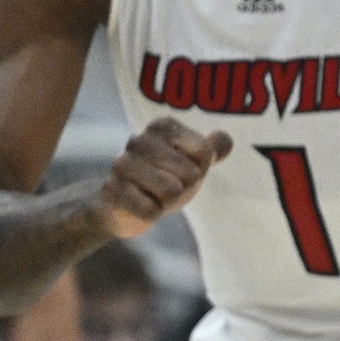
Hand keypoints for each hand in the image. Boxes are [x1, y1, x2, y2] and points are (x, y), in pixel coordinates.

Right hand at [96, 119, 231, 238]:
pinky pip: (151, 210)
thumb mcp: (193, 162)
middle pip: (190, 173)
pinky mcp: (114, 190)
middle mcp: (139, 140)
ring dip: (168, 200)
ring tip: (153, 194)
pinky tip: (140, 204)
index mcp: (162, 127)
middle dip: (184, 186)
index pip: (204, 150)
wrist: (123, 207)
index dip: (200, 167)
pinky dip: (152, 213)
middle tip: (168, 185)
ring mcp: (123, 165)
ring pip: (171, 191)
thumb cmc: (163, 179)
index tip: (183, 168)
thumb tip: (226, 138)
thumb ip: (213, 149)